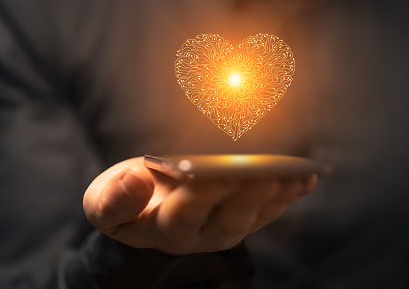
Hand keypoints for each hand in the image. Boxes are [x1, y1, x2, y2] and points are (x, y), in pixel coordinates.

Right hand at [83, 157, 317, 254]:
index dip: (200, 197)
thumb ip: (113, 199)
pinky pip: (269, 209)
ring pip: (254, 216)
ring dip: (276, 197)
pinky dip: (289, 195)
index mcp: (164, 228)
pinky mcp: (242, 215)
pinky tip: (306, 177)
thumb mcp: (103, 203)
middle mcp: (200, 233)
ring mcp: (225, 226)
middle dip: (247, 198)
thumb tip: (134, 181)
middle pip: (228, 219)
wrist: (146, 208)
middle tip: (266, 176)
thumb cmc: (126, 200)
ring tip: (297, 175)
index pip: (184, 214)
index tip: (213, 175)